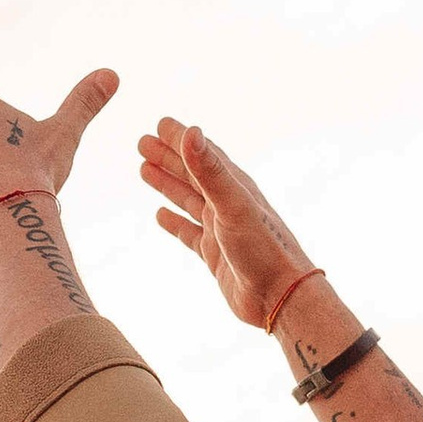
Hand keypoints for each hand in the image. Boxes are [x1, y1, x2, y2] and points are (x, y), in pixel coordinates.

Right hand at [138, 119, 316, 328]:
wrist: (280, 297)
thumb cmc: (264, 250)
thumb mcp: (233, 205)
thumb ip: (210, 171)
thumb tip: (191, 132)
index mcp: (234, 187)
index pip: (202, 154)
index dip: (181, 139)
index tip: (160, 124)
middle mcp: (227, 204)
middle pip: (192, 174)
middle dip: (167, 157)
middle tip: (142, 143)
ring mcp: (221, 229)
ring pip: (187, 200)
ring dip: (167, 184)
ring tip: (144, 170)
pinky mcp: (215, 254)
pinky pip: (189, 233)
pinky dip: (174, 222)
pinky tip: (160, 216)